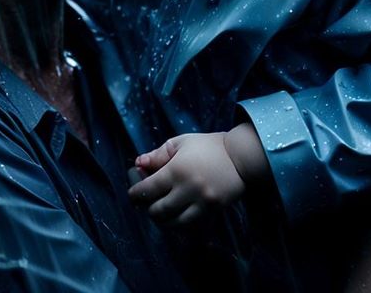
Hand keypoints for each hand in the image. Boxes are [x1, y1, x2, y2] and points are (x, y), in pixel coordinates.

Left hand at [128, 130, 247, 226]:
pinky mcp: (213, 212)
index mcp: (176, 170)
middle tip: (144, 204)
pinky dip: (179, 225)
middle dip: (147, 209)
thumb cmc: (206, 146)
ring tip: (158, 212)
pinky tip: (175, 217)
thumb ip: (157, 154)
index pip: (148, 190)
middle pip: (159, 211)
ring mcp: (202, 204)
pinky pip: (191, 226)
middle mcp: (188, 190)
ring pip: (175, 223)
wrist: (239, 158)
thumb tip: (138, 163)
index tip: (131, 195)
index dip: (135, 194)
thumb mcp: (179, 143)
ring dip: (162, 221)